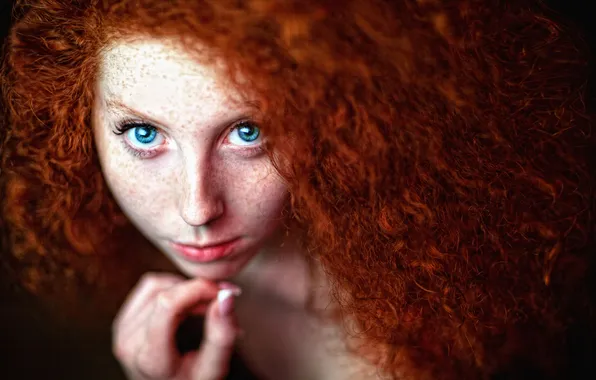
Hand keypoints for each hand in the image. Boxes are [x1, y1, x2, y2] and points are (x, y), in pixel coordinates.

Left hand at [112, 272, 242, 379]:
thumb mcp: (214, 368)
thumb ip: (222, 335)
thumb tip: (226, 295)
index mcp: (150, 359)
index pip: (167, 305)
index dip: (198, 288)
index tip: (224, 291)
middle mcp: (128, 344)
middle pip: (165, 295)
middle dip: (198, 291)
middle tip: (222, 301)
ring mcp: (122, 332)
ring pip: (157, 286)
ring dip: (185, 290)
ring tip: (204, 309)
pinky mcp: (123, 321)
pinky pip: (149, 287)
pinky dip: (172, 288)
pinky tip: (186, 306)